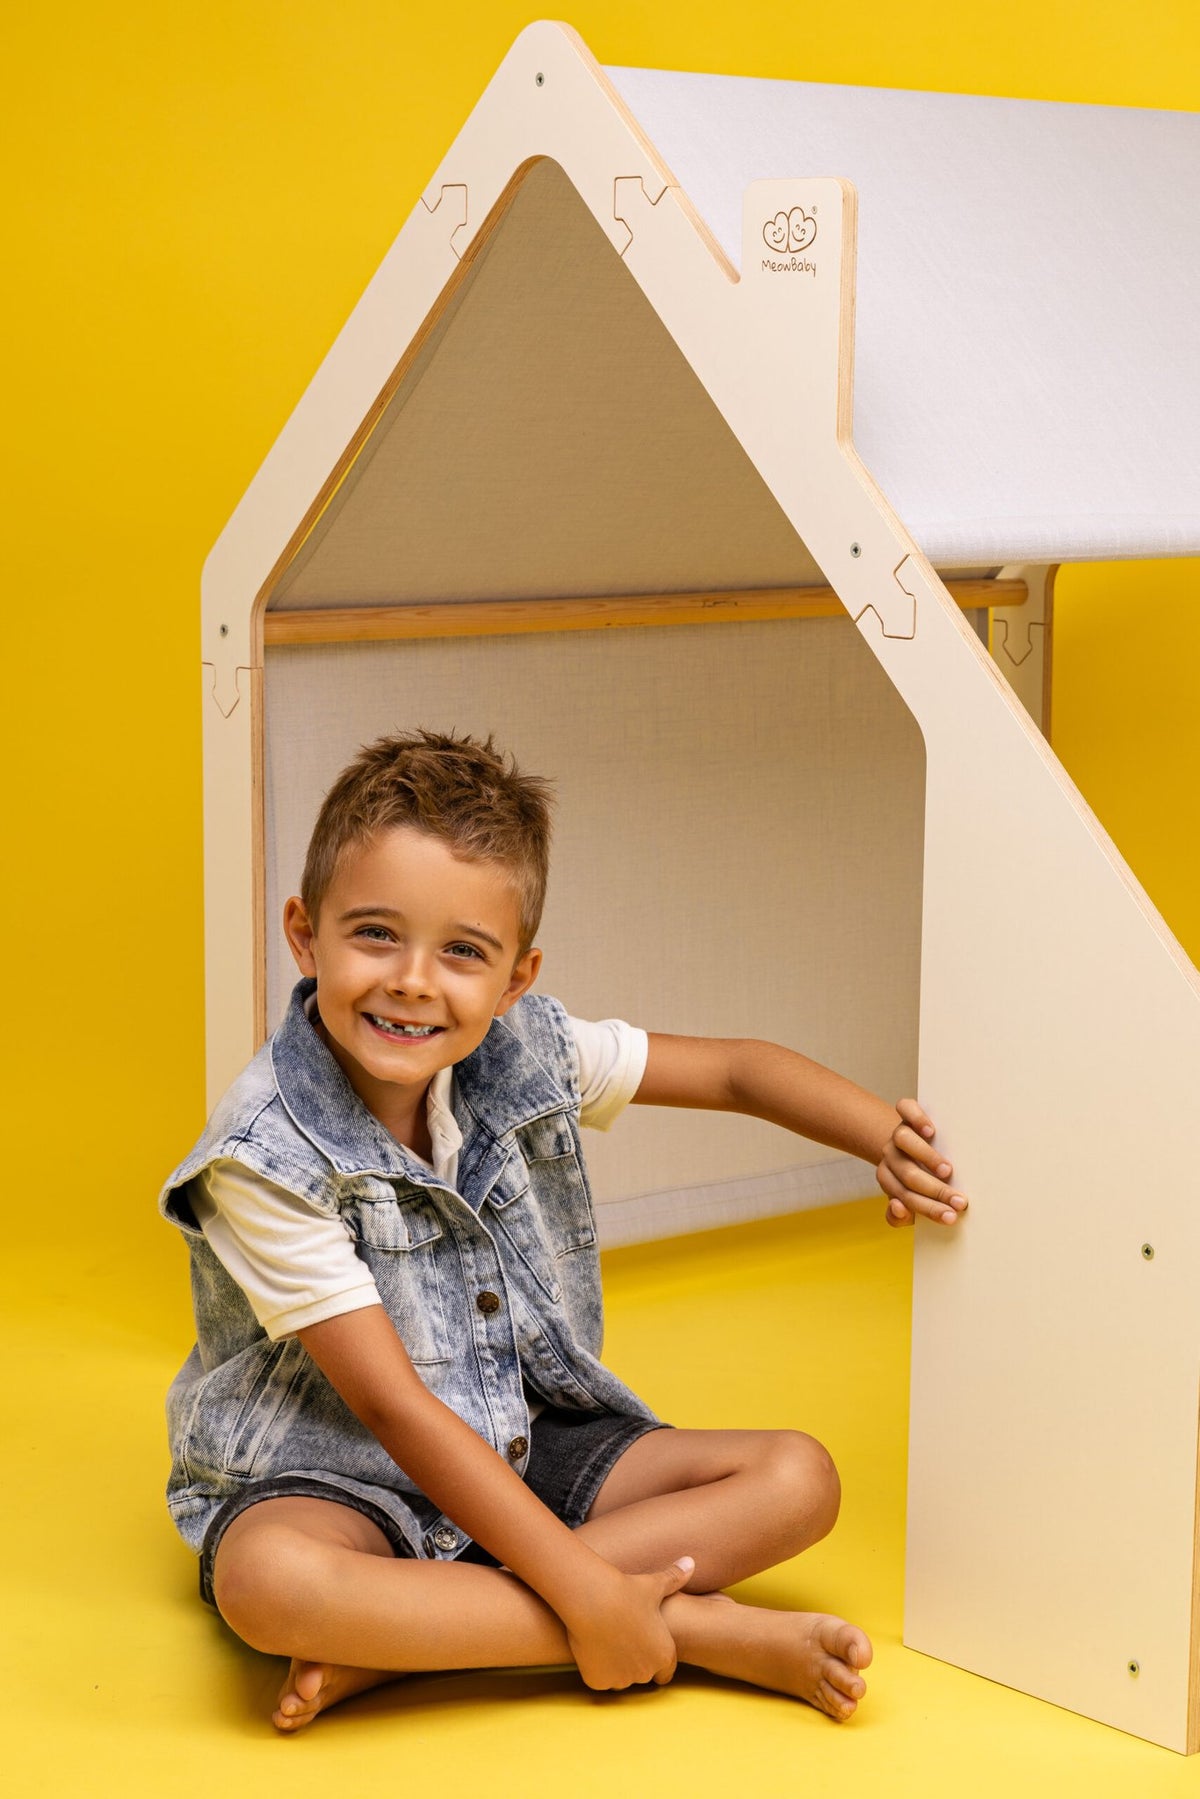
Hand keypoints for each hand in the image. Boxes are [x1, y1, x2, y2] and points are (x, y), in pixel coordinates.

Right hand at [564, 1556, 694, 1689]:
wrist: (592, 1600)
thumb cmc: (626, 1591)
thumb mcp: (654, 1585)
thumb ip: (675, 1579)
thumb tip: (691, 1562)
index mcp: (663, 1654)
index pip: (665, 1671)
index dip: (656, 1657)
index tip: (645, 1643)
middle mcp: (645, 1673)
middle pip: (642, 1673)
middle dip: (635, 1661)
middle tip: (623, 1636)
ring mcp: (620, 1680)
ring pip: (620, 1677)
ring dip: (616, 1665)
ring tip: (607, 1638)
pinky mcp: (597, 1682)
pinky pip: (599, 1678)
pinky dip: (596, 1667)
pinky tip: (593, 1646)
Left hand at [876, 1098, 967, 1228]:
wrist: (915, 1146)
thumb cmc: (919, 1180)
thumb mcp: (911, 1201)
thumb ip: (900, 1215)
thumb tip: (897, 1207)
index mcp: (889, 1179)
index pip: (904, 1197)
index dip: (929, 1209)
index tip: (951, 1217)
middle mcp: (891, 1156)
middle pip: (907, 1174)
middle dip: (936, 1191)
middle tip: (960, 1201)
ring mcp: (898, 1134)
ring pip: (903, 1140)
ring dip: (926, 1157)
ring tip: (947, 1170)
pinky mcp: (907, 1114)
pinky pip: (905, 1109)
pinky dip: (916, 1118)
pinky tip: (931, 1131)